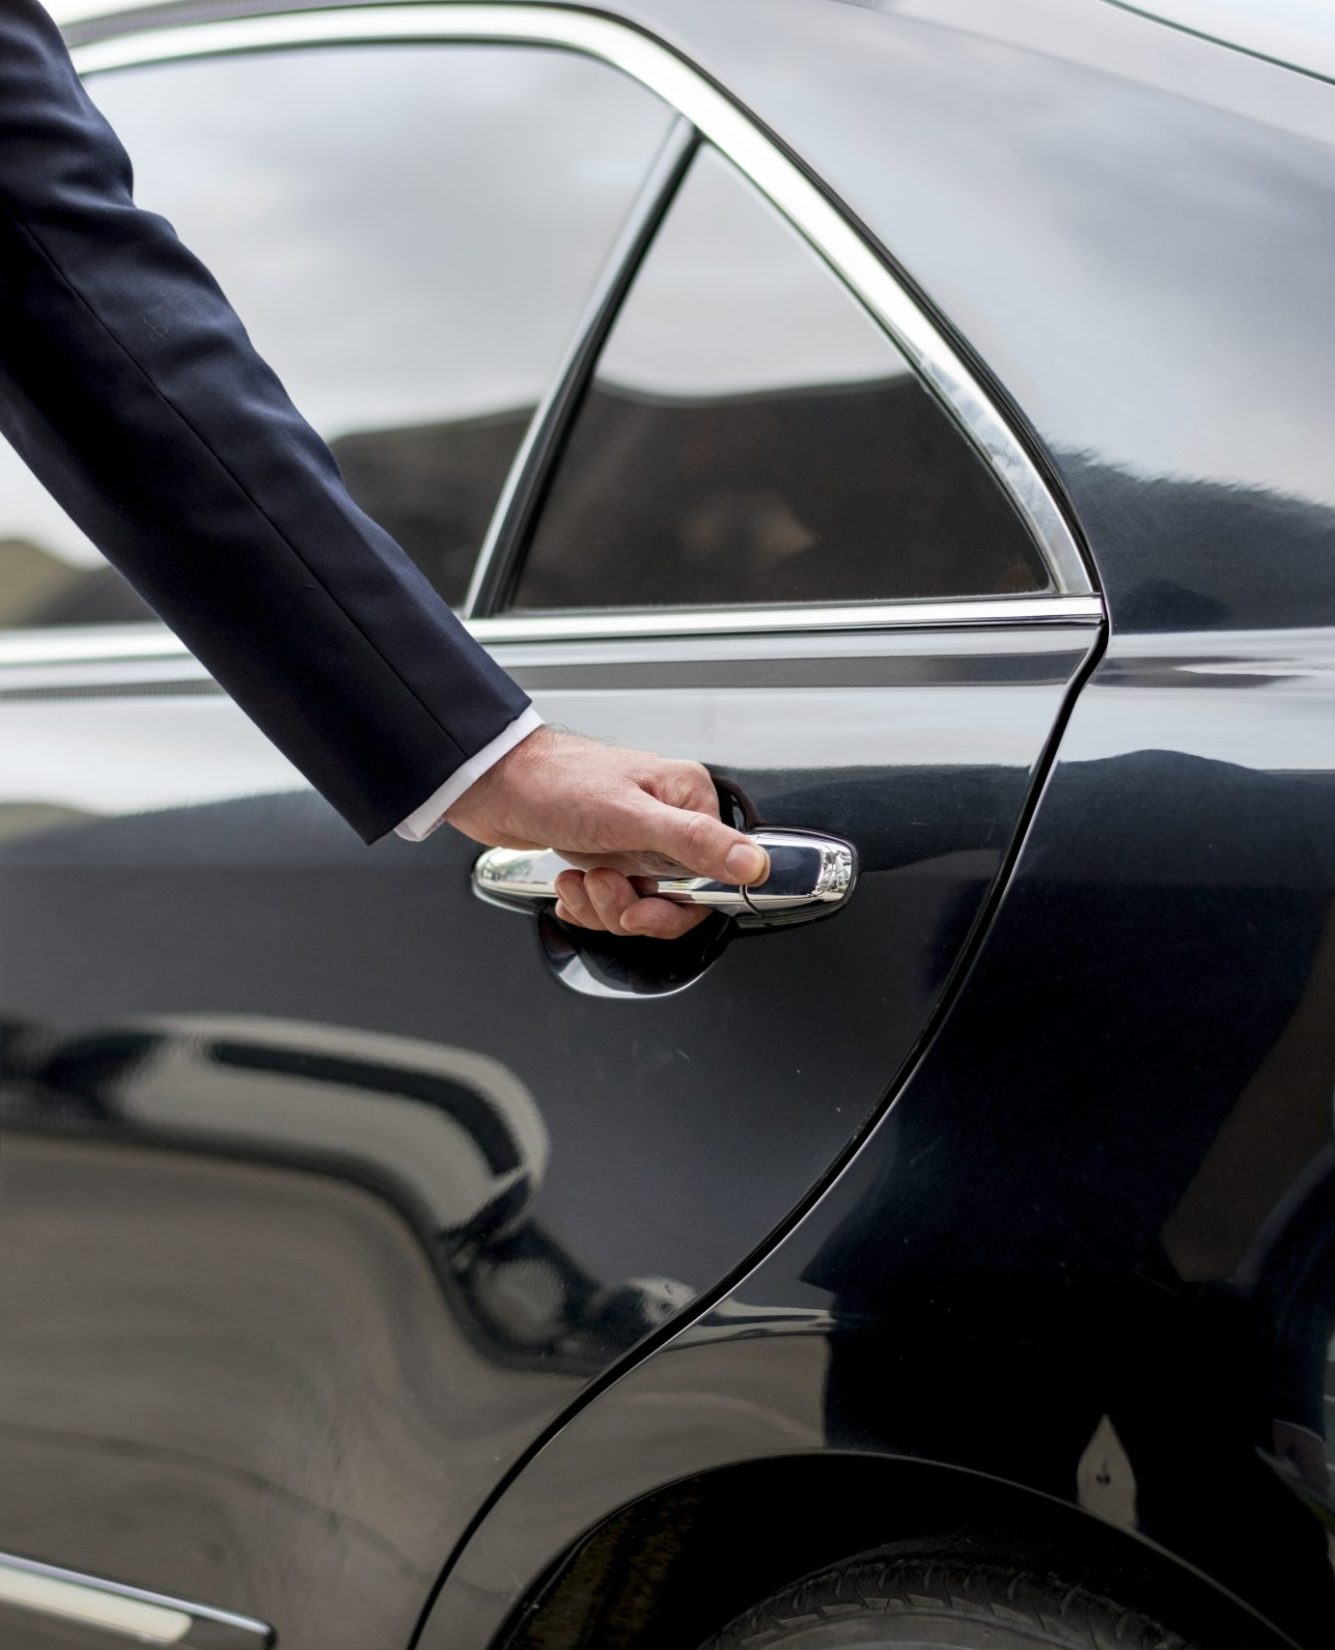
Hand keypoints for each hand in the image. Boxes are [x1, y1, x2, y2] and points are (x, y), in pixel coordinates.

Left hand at [444, 726, 768, 938]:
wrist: (491, 784)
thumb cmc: (554, 784)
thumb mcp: (629, 818)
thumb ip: (695, 844)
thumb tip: (753, 863)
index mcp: (687, 800)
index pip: (714, 877)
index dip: (677, 906)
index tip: (645, 908)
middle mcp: (666, 819)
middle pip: (676, 898)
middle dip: (631, 906)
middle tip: (603, 887)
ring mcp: (635, 839)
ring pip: (640, 904)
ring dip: (603, 904)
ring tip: (579, 879)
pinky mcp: (607, 854)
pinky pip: (613, 901)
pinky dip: (587, 903)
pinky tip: (569, 884)